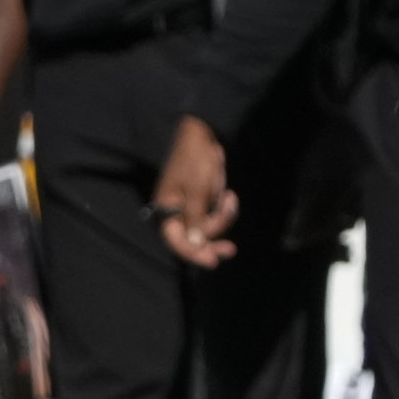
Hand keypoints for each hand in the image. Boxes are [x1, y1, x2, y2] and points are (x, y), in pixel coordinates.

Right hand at [152, 115, 238, 267]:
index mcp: (167, 210)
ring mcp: (191, 208)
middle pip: (192, 239)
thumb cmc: (194, 162)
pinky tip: (230, 196)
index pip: (175, 241)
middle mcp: (177, 213)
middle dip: (212, 242)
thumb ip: (195, 219)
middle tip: (230, 250)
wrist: (201, 138)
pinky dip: (225, 210)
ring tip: (231, 199)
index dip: (192, 253)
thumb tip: (193, 245)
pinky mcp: (203, 202)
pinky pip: (215, 216)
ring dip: (223, 218)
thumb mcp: (197, 191)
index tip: (213, 261)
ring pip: (208, 227)